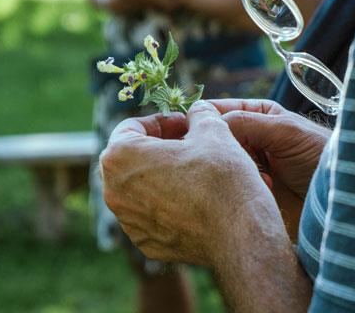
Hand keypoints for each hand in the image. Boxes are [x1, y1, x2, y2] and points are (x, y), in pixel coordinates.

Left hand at [100, 101, 272, 265]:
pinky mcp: (146, 243)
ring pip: (140, 188)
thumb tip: (197, 111)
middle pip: (131, 158)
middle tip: (189, 143)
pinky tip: (196, 199)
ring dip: (162, 175)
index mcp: (120, 156)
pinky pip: (152, 215)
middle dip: (158, 147)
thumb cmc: (222, 177)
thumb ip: (198, 114)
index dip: (161, 121)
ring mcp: (129, 222)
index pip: (130, 127)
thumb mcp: (213, 130)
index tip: (185, 124)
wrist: (240, 234)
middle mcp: (114, 192)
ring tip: (195, 170)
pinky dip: (168, 204)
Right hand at [210, 99, 329, 242]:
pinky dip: (237, 189)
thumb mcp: (285, 131)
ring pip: (218, 164)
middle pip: (213, 139)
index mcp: (256, 114)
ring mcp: (247, 166)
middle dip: (216, 148)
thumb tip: (207, 122)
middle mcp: (248, 138)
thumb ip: (247, 122)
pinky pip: (228, 188)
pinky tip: (257, 190)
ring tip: (255, 176)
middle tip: (224, 157)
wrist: (342, 197)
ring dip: (230, 170)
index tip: (188, 130)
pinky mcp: (249, 192)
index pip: (218, 111)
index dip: (202, 119)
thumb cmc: (321, 155)